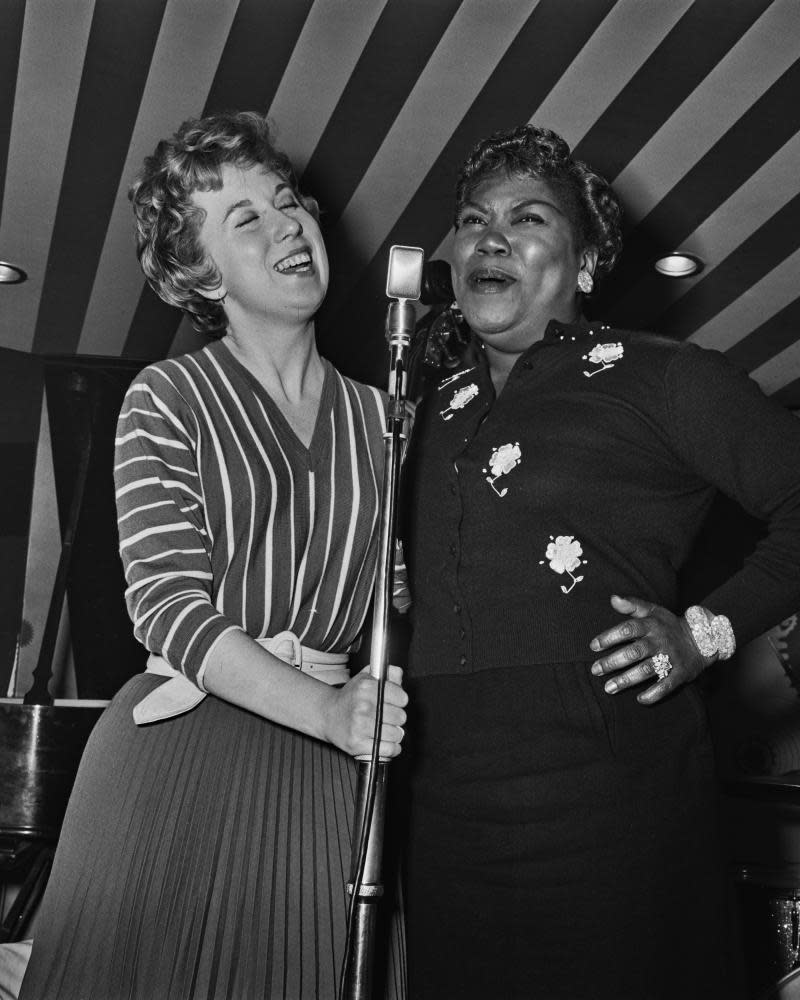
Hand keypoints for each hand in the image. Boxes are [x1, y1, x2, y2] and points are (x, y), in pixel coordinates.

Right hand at [322, 664, 407, 757]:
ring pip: (396, 734)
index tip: (395, 703)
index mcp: (366, 688)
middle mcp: (363, 706)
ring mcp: (359, 726)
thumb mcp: (365, 678)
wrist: (327, 714)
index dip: (400, 700)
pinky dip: (392, 748)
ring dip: (395, 733)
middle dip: (397, 717)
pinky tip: (387, 742)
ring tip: (386, 729)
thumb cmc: (350, 697)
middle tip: (388, 717)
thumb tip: (399, 674)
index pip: (402, 698)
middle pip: (400, 717)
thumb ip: (386, 674)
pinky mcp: (357, 744)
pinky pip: (388, 749)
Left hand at [589, 595, 714, 703]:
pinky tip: (640, 699)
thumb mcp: (653, 610)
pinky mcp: (681, 673)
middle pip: (634, 652)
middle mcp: (660, 641)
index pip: (627, 629)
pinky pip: (667, 685)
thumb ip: (632, 605)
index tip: (593, 646)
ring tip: (609, 688)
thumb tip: (612, 598)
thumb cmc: (669, 625)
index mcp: (651, 625)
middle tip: (595, 670)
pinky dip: (654, 694)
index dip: (609, 637)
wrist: (704, 637)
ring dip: (627, 680)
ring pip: (647, 670)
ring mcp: (671, 658)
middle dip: (613, 662)